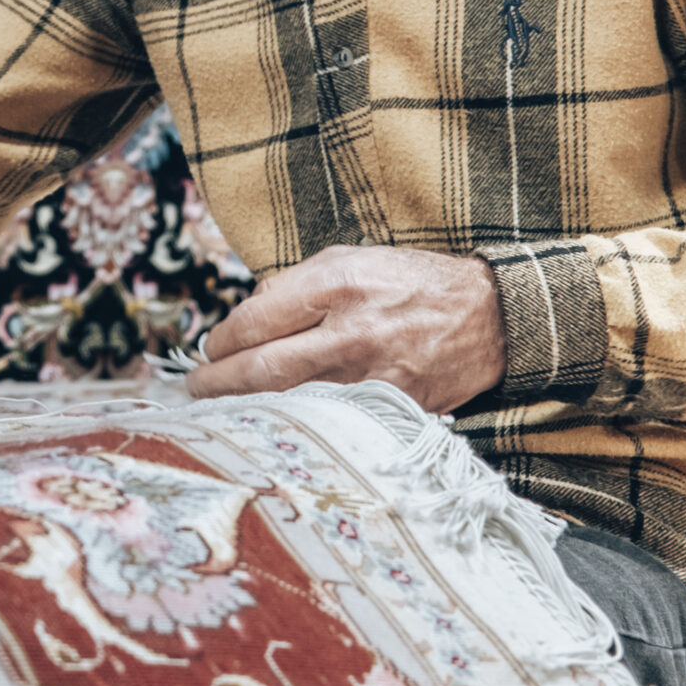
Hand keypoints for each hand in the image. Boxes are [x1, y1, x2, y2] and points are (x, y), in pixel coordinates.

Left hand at [185, 244, 505, 412]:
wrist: (490, 317)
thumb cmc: (410, 282)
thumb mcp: (351, 259)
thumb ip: (295, 285)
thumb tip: (246, 319)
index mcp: (338, 284)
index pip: (256, 320)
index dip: (221, 341)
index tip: (209, 349)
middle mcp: (352, 331)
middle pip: (263, 370)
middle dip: (218, 384)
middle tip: (195, 389)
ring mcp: (373, 376)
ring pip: (290, 403)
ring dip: (247, 410)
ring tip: (220, 411)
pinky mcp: (390, 409)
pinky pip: (329, 422)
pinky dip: (294, 425)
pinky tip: (272, 426)